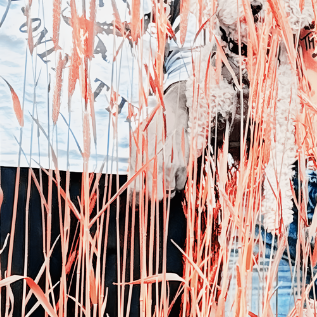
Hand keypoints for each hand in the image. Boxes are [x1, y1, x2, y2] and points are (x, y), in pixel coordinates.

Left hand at [134, 84, 189, 199]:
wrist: (170, 112)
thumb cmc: (150, 127)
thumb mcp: (136, 144)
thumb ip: (134, 165)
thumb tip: (132, 184)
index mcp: (143, 161)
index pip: (136, 192)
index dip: (135, 202)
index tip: (135, 205)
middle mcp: (158, 166)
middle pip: (156, 198)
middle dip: (151, 198)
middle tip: (148, 194)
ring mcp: (173, 166)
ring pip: (170, 192)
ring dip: (165, 190)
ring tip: (160, 183)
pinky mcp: (184, 163)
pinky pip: (181, 184)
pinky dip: (176, 183)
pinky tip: (171, 176)